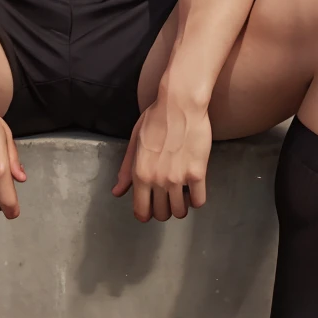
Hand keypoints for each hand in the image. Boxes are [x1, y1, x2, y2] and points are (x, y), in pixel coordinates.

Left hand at [112, 95, 210, 221]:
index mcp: (140, 174)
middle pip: (162, 214)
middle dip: (165, 209)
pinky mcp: (198, 173)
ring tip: (182, 193)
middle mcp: (157, 180)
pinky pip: (199, 201)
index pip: (141, 211)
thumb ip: (126, 170)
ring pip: (181, 211)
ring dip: (181, 206)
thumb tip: (118, 191)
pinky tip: (195, 188)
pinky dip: (197, 199)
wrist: (180, 103)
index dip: (146, 214)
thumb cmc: (156, 118)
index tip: (151, 209)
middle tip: (168, 198)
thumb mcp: (135, 142)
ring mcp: (178, 178)